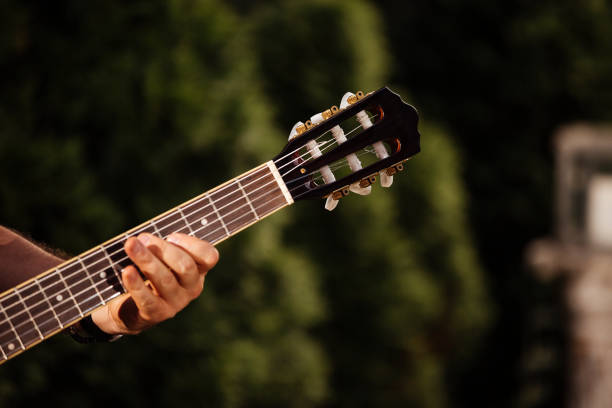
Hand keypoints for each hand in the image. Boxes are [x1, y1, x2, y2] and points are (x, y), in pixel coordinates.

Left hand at [91, 233, 218, 334]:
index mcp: (198, 270)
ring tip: (130, 245)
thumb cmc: (148, 274)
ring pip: (165, 279)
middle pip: (185, 265)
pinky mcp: (157, 314)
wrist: (130, 309)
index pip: (209, 256)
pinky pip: (147, 299)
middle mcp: (192, 287)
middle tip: (143, 238)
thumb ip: (164, 245)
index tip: (171, 236)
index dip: (192, 244)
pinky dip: (136, 284)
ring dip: (146, 259)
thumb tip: (149, 236)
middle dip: (164, 249)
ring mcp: (176, 303)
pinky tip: (127, 271)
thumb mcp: (162, 258)